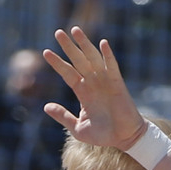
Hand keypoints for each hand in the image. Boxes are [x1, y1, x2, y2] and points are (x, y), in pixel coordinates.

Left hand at [41, 27, 145, 150]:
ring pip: (92, 58)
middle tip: (58, 32)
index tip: (45, 52)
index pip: (67, 73)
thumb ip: (63, 116)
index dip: (57, 63)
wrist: (124, 139)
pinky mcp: (118, 84)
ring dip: (84, 44)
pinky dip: (108, 55)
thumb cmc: (103, 135)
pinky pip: (112, 67)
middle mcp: (93, 83)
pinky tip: (102, 43)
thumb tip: (45, 106)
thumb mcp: (78, 128)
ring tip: (75, 30)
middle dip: (68, 46)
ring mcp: (105, 82)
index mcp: (83, 92)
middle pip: (78, 60)